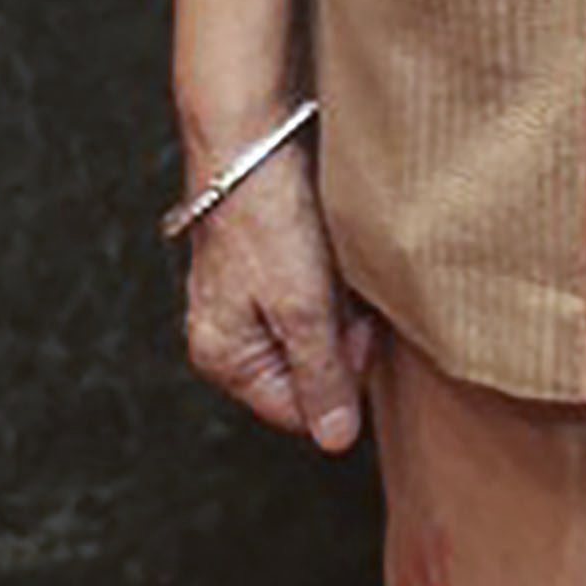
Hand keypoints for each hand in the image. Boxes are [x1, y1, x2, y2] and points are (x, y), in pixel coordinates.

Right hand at [182, 143, 373, 451]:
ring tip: (343, 270)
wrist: (255, 143)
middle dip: (343, 343)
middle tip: (354, 299)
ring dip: (344, 310)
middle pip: (310, 371)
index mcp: (225, 358)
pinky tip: (341, 255)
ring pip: (319, 332)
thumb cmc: (270, 223)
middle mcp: (231, 337)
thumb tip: (336, 442)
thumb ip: (321, 376)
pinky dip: (337, 283)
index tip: (359, 337)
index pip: (298, 410)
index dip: (341, 382)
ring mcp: (249, 302)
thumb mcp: (302, 308)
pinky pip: (316, 296)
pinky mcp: (271, 268)